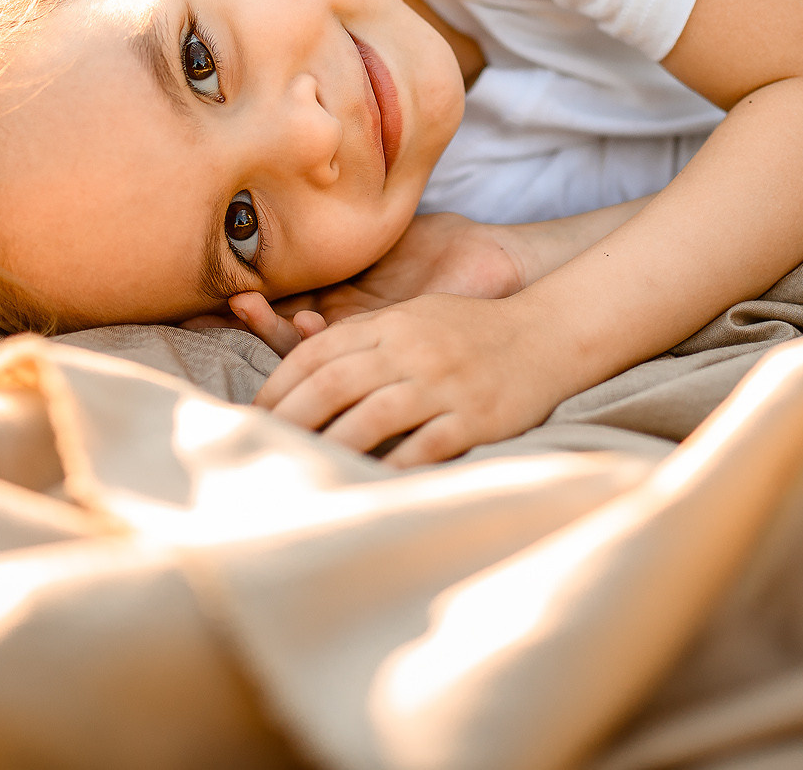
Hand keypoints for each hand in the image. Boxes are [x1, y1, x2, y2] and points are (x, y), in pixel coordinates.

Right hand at [181, 213, 525, 355]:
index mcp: (335, 297)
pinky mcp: (388, 347)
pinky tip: (309, 321)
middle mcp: (343, 324)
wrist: (496, 267)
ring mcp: (364, 338)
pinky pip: (347, 350)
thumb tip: (286, 181)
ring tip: (247, 305)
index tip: (200, 283)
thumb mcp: (376, 232)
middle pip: (279, 327)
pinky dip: (323, 338)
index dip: (241, 295)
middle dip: (243, 316)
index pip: (276, 299)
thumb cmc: (440, 247)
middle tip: (214, 298)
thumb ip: (333, 221)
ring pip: (304, 345)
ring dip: (273, 328)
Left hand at [253, 292, 573, 466]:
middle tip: (260, 446)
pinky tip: (365, 485)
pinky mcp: (475, 419)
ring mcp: (444, 385)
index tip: (254, 410)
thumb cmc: (472, 329)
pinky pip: (424, 448)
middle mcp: (413, 351)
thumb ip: (364, 337)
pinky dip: (391, 468)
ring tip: (301, 468)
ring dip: (330, 446)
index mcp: (393, 324)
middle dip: (289, 419)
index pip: (318, 351)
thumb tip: (301, 364)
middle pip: (334, 385)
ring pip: (371, 418)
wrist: (548, 334)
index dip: (279, 383)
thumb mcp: (415, 317)